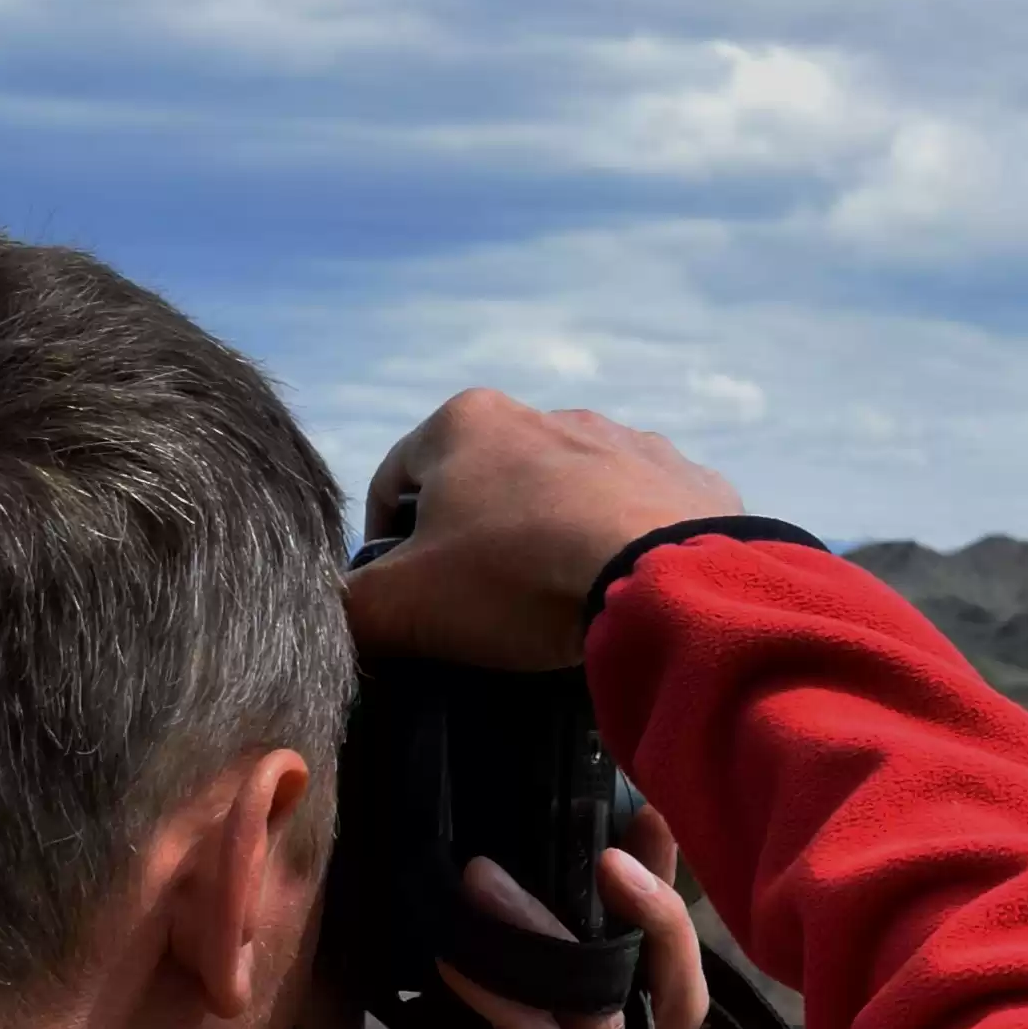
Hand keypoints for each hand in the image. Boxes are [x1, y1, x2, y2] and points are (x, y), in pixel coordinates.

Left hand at [226, 819, 713, 1028]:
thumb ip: (348, 977)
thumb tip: (345, 867)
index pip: (607, 969)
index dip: (625, 892)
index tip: (616, 807)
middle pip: (656, 992)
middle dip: (653, 903)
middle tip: (629, 821)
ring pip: (620, 1018)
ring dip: (557, 936)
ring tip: (489, 877)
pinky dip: (514, 1003)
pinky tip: (458, 961)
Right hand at [346, 389, 748, 669]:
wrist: (667, 582)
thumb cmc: (517, 577)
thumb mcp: (402, 604)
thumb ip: (349, 606)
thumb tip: (337, 615)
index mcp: (468, 421)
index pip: (395, 481)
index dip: (384, 544)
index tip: (403, 596)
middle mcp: (550, 413)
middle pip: (486, 486)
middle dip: (476, 540)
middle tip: (481, 607)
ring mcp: (629, 442)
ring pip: (565, 497)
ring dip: (552, 539)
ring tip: (556, 602)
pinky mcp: (689, 480)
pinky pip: (639, 516)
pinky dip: (622, 548)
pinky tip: (620, 591)